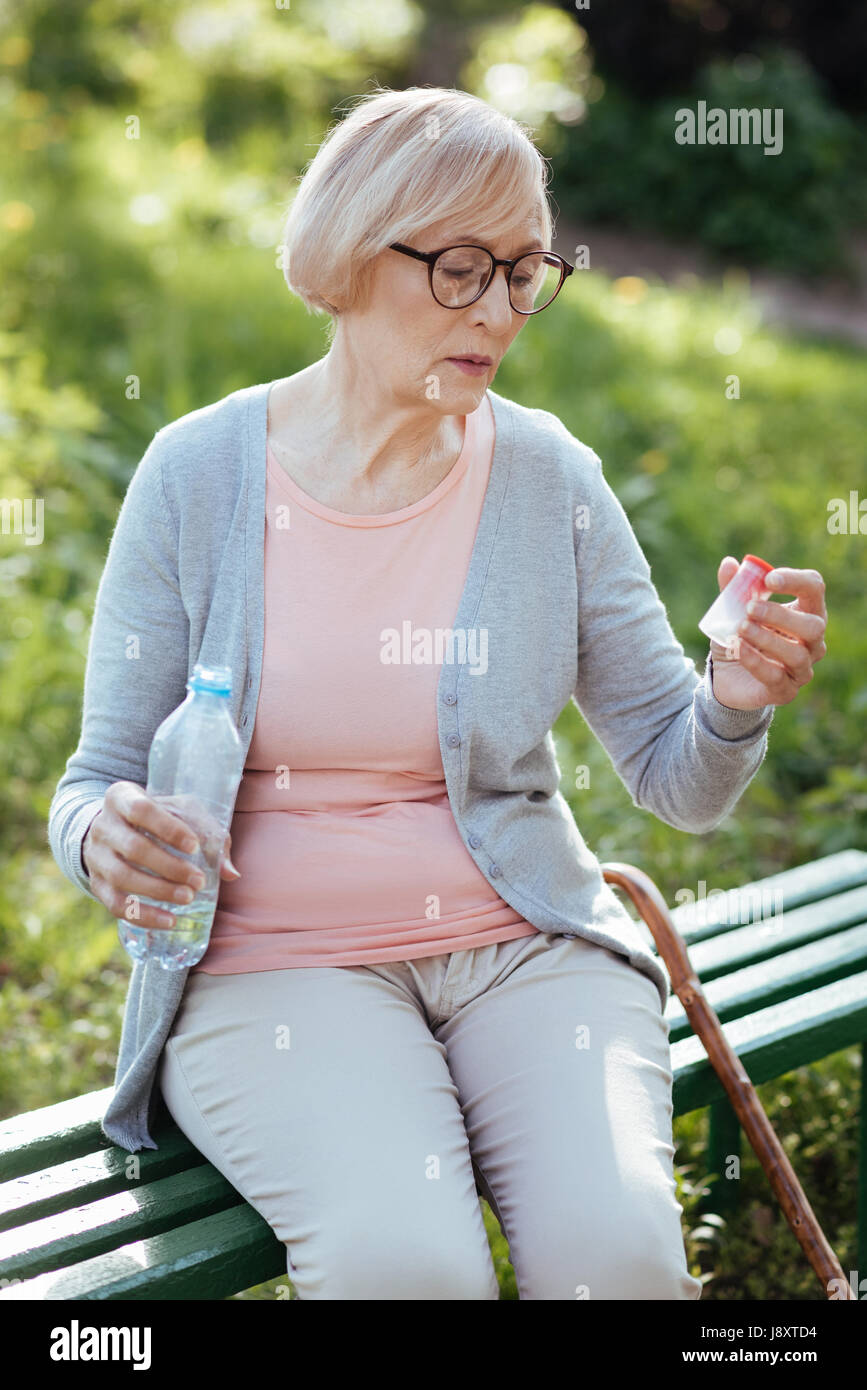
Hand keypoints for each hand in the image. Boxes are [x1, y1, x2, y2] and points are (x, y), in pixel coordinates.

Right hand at [81, 781, 240, 929]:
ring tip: (188, 898)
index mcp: (122, 797)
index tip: (194, 846)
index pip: (141, 810)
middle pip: (133, 847)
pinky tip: (170, 921)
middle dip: (169, 867)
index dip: (168, 829)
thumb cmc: (158, 817)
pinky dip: (144, 916)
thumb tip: (230, 873)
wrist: (116, 828)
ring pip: (122, 877)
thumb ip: (209, 834)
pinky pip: (116, 904)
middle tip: (198, 881)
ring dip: (158, 891)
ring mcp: (96, 856)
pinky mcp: (97, 884)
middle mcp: (103, 826)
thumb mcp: (182, 812)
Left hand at [708, 557, 827, 710]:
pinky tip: (739, 649)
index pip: (814, 589)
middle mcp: (812, 641)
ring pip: (797, 654)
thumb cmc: (740, 636)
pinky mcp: (785, 691)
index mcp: (805, 612)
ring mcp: (802, 668)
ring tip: (740, 629)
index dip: (796, 581)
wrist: (727, 677)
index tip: (769, 578)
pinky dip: (756, 662)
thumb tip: (729, 563)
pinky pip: (776, 677)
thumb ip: (732, 589)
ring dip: (767, 639)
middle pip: (813, 626)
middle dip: (781, 615)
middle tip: (749, 608)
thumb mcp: (732, 611)